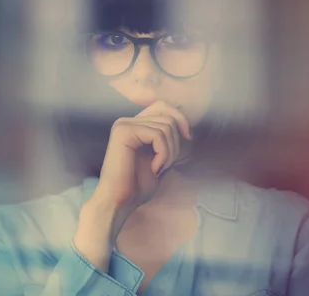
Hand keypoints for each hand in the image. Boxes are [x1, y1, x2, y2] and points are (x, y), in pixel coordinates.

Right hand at [93, 100, 191, 218]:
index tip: (188, 139)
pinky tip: (154, 168)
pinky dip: (163, 154)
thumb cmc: (137, 186)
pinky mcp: (124, 131)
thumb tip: (187, 127)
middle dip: (176, 142)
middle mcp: (127, 121)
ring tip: (158, 168)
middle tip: (165, 164)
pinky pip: (157, 135)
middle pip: (168, 117)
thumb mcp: (159, 158)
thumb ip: (167, 140)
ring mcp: (124, 125)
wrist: (119, 202)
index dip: (180, 119)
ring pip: (166, 127)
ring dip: (170, 152)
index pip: (163, 107)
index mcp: (134, 125)